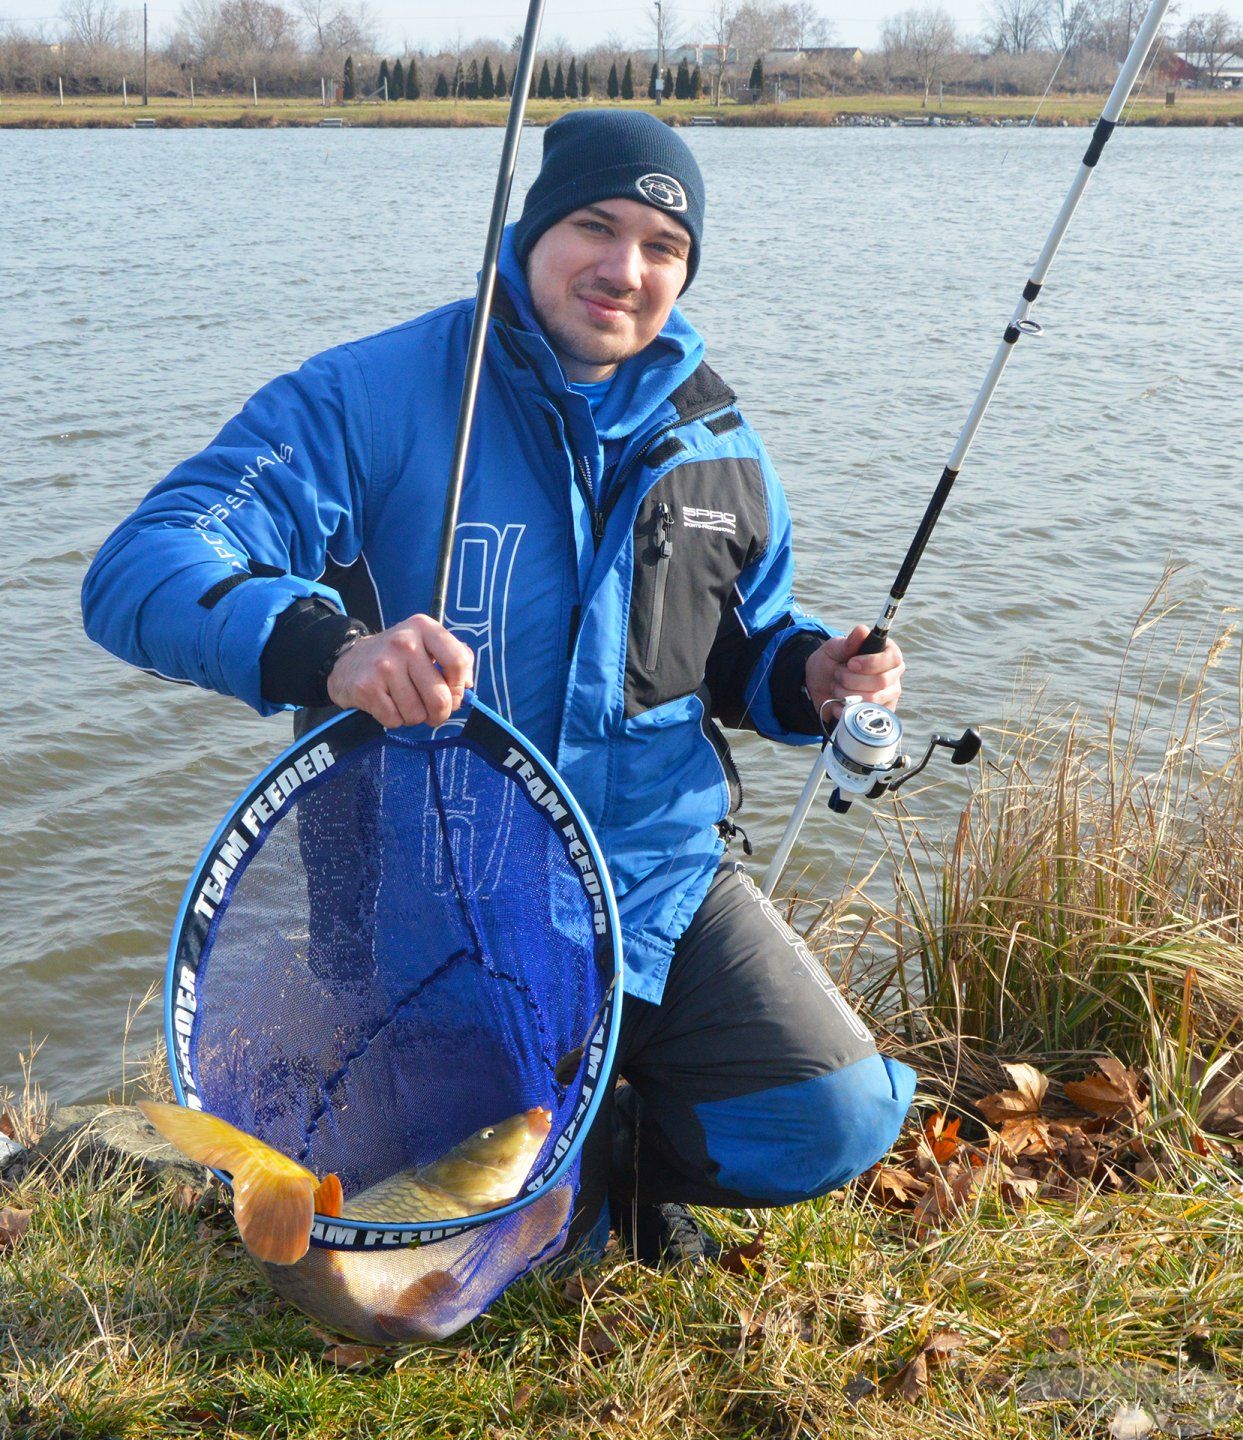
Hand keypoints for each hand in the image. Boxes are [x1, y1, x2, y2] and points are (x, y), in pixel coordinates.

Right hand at [326, 613, 473, 728]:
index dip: (460, 686)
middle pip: (440, 697)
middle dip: (440, 713)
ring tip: (404, 702)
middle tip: (432, 711)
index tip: (453, 692)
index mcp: (424, 628)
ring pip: (417, 714)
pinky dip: (395, 720)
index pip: (458, 661)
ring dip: (414, 717)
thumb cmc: (398, 658)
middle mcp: (404, 642)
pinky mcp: (367, 687)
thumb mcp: (427, 645)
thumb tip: (468, 686)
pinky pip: (395, 720)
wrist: (347, 661)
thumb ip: (457, 658)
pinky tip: (387, 704)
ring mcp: (383, 665)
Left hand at [804, 624, 904, 727]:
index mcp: (888, 653)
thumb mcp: (833, 649)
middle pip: (881, 681)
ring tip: (837, 687)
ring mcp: (889, 695)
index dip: (870, 663)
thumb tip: (862, 630)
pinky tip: (838, 702)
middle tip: (838, 675)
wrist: (819, 687)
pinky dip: (846, 709)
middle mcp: (893, 674)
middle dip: (852, 680)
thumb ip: (847, 642)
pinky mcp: (881, 713)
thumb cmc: (830, 663)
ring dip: (847, 694)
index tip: (850, 663)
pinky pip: (866, 715)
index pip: (891, 658)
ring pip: (872, 700)